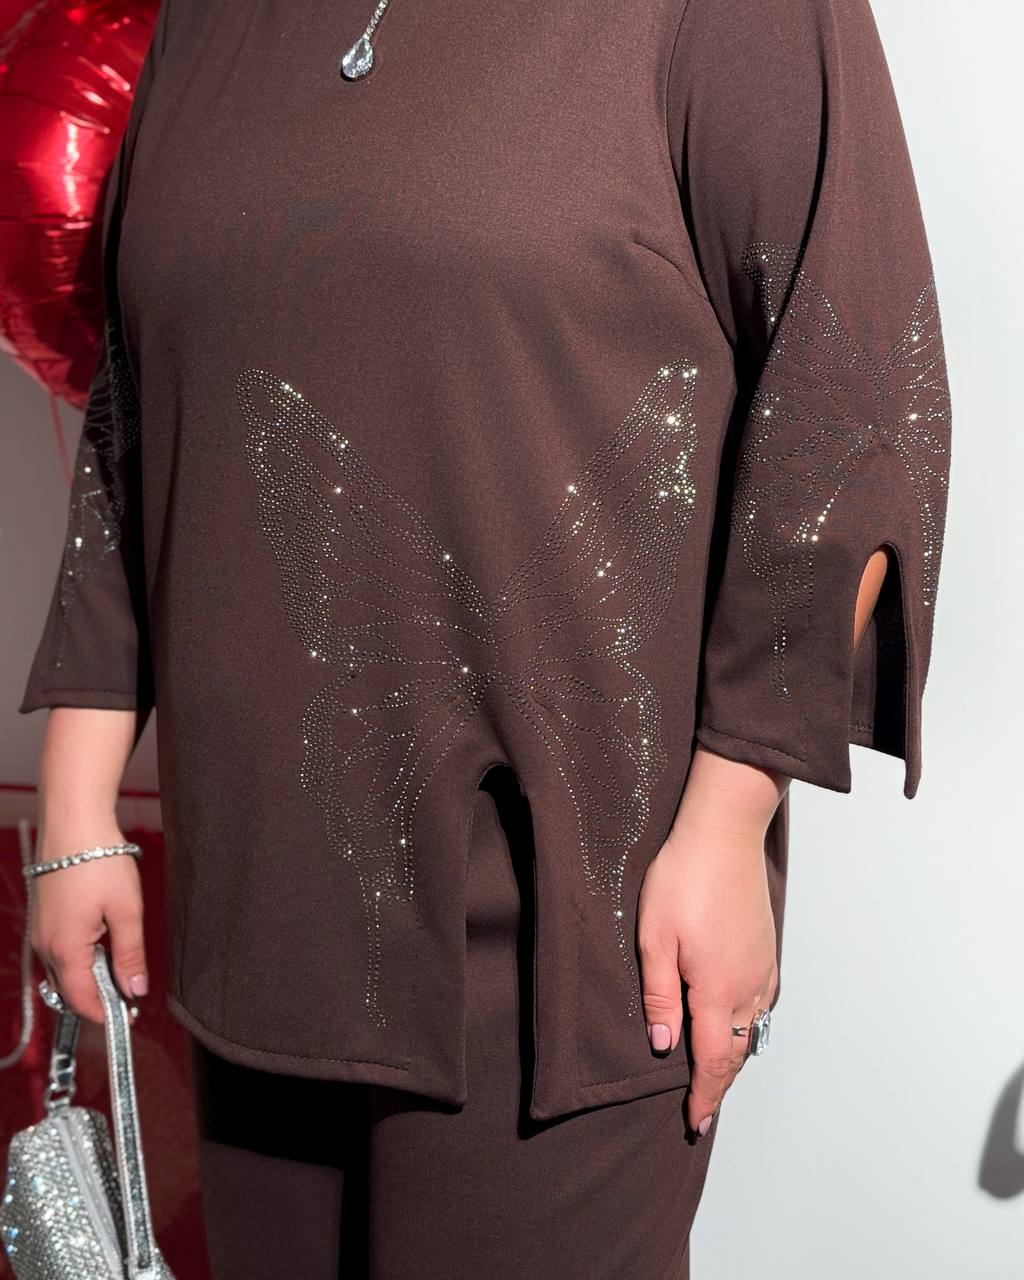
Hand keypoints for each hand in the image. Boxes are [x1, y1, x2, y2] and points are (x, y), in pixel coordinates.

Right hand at [29, 827, 148, 1024]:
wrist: (73, 823)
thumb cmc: (100, 861)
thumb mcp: (126, 910)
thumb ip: (130, 954)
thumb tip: (136, 989)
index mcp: (65, 949)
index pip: (82, 1001)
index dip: (107, 1013)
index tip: (130, 1016)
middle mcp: (45, 946)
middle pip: (69, 990)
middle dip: (98, 996)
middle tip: (131, 989)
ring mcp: (40, 932)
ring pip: (63, 971)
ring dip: (90, 976)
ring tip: (121, 961)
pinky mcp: (43, 919)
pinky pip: (59, 952)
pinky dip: (80, 957)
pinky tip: (103, 939)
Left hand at [637, 745, 783, 1136]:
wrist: (724, 834)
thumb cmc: (682, 879)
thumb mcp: (654, 939)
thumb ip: (660, 997)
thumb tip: (664, 1046)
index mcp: (716, 989)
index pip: (710, 1060)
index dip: (703, 1096)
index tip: (695, 1121)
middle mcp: (747, 986)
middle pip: (736, 1052)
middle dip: (719, 1085)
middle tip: (704, 1111)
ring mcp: (762, 966)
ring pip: (752, 1029)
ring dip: (734, 1058)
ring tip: (716, 1076)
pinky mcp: (766, 948)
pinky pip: (762, 1002)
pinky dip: (749, 1027)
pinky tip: (737, 1025)